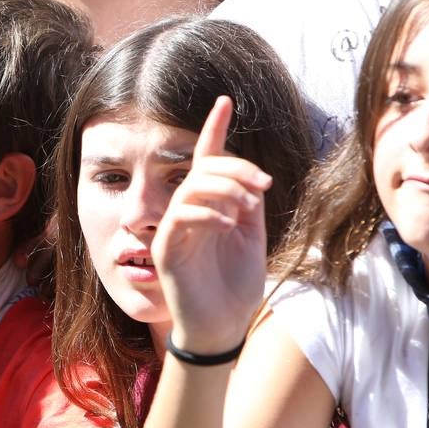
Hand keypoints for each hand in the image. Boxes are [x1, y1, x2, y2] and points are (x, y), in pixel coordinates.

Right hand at [152, 97, 272, 354]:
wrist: (224, 326)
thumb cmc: (236, 284)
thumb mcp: (252, 237)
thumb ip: (249, 205)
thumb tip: (251, 179)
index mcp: (210, 206)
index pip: (207, 160)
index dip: (214, 129)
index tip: (224, 101)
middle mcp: (188, 212)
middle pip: (203, 169)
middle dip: (236, 168)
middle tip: (263, 184)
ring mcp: (174, 230)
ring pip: (192, 188)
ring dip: (225, 189)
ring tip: (248, 207)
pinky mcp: (165, 249)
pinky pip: (180, 217)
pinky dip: (207, 213)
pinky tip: (229, 224)